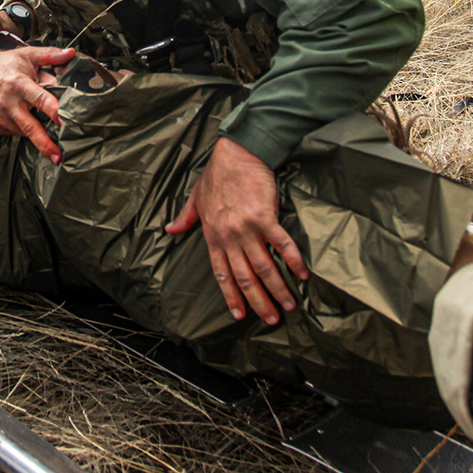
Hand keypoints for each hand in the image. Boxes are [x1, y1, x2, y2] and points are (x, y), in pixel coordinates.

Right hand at [0, 46, 73, 161]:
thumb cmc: (5, 65)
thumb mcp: (27, 55)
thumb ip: (50, 55)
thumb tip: (71, 53)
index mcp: (19, 84)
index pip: (39, 99)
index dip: (53, 110)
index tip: (64, 121)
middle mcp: (8, 103)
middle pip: (30, 127)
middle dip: (45, 143)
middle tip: (59, 157)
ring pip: (25, 131)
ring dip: (36, 131)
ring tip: (40, 122)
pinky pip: (15, 132)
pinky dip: (22, 128)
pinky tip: (21, 115)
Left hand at [165, 137, 307, 325]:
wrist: (236, 153)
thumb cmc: (217, 174)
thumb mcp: (196, 197)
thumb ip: (186, 217)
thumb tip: (170, 229)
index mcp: (213, 235)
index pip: (221, 274)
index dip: (231, 296)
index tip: (241, 315)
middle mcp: (229, 237)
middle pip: (245, 277)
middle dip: (259, 301)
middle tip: (273, 319)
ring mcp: (247, 228)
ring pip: (264, 267)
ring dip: (278, 288)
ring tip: (290, 304)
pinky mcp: (265, 216)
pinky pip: (281, 244)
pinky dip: (293, 260)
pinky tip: (303, 274)